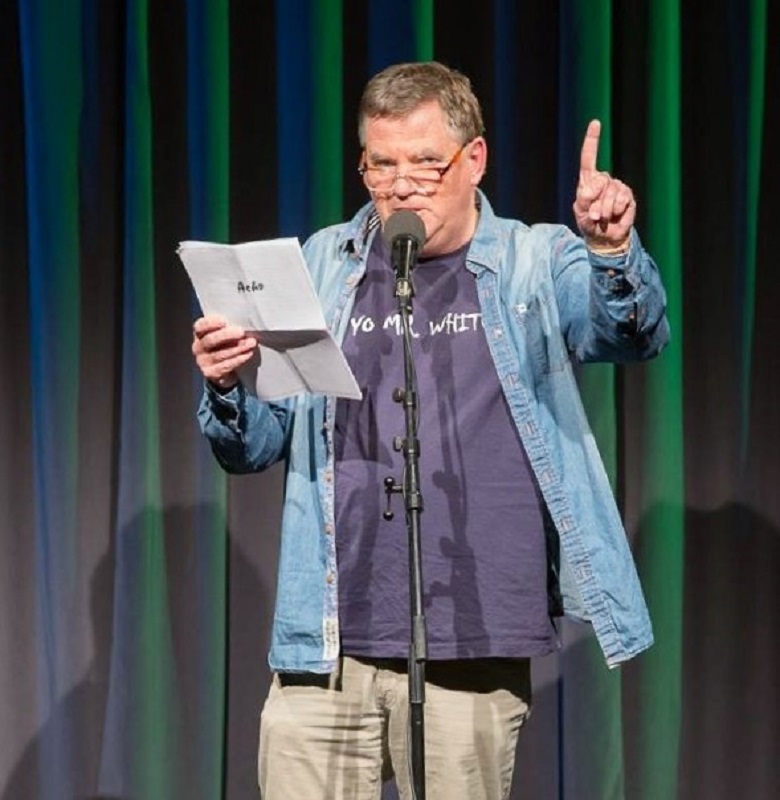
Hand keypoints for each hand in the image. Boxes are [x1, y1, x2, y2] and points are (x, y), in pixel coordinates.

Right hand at [192, 315, 257, 389]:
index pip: (201, 326)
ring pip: (220, 354)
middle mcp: (198, 347)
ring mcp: (203, 361)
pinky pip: (225, 366)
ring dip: (238, 348)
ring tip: (251, 343)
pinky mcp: (210, 373)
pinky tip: (248, 354)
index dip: (211, 323)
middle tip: (241, 332)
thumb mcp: (224, 334)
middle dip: (226, 335)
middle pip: (210, 340)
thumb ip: (228, 328)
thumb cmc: (225, 345)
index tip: (224, 321)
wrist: (224, 369)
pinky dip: (238, 359)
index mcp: (200, 333)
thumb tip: (244, 324)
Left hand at [572, 120, 635, 250]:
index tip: (596, 122)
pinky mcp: (628, 196)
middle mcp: (604, 180)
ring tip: (602, 218)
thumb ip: (584, 199)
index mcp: (589, 180)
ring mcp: (617, 187)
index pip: (589, 157)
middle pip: (599, 180)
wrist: (604, 239)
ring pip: (610, 193)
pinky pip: (622, 199)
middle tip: (593, 215)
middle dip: (594, 201)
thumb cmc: (589, 223)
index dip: (592, 140)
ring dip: (604, 209)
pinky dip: (616, 210)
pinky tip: (614, 216)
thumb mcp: (580, 212)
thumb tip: (597, 190)